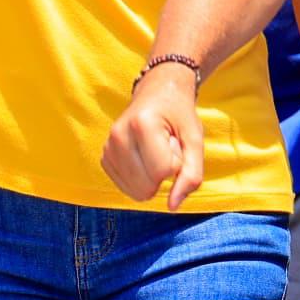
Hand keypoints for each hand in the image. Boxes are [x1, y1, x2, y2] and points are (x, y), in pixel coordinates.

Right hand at [100, 60, 208, 208]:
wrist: (157, 93)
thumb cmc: (179, 114)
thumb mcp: (195, 139)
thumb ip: (191, 174)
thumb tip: (173, 206)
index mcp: (142, 124)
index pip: (164, 171)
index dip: (177, 162)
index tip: (174, 141)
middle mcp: (118, 135)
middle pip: (147, 187)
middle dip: (163, 173)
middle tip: (165, 147)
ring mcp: (107, 147)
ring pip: (136, 191)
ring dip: (151, 176)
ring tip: (154, 150)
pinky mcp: (104, 157)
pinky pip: (126, 188)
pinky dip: (140, 178)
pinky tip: (143, 156)